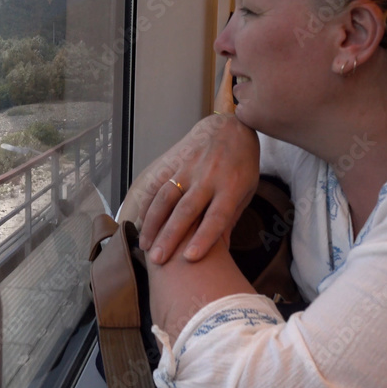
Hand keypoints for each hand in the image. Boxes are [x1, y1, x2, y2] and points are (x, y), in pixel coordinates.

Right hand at [119, 109, 259, 264]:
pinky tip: (139, 222)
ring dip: (153, 223)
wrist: (229, 128)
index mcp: (231, 187)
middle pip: (186, 210)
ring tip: (145, 245)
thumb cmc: (242, 164)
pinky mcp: (174, 162)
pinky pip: (157, 184)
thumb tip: (221, 251)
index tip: (190, 258)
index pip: (216, 216)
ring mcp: (188, 168)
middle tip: (158, 260)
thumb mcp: (247, 190)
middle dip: (170, 236)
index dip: (203, 238)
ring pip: (166, 197)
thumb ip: (230, 218)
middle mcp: (208, 178)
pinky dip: (146, 204)